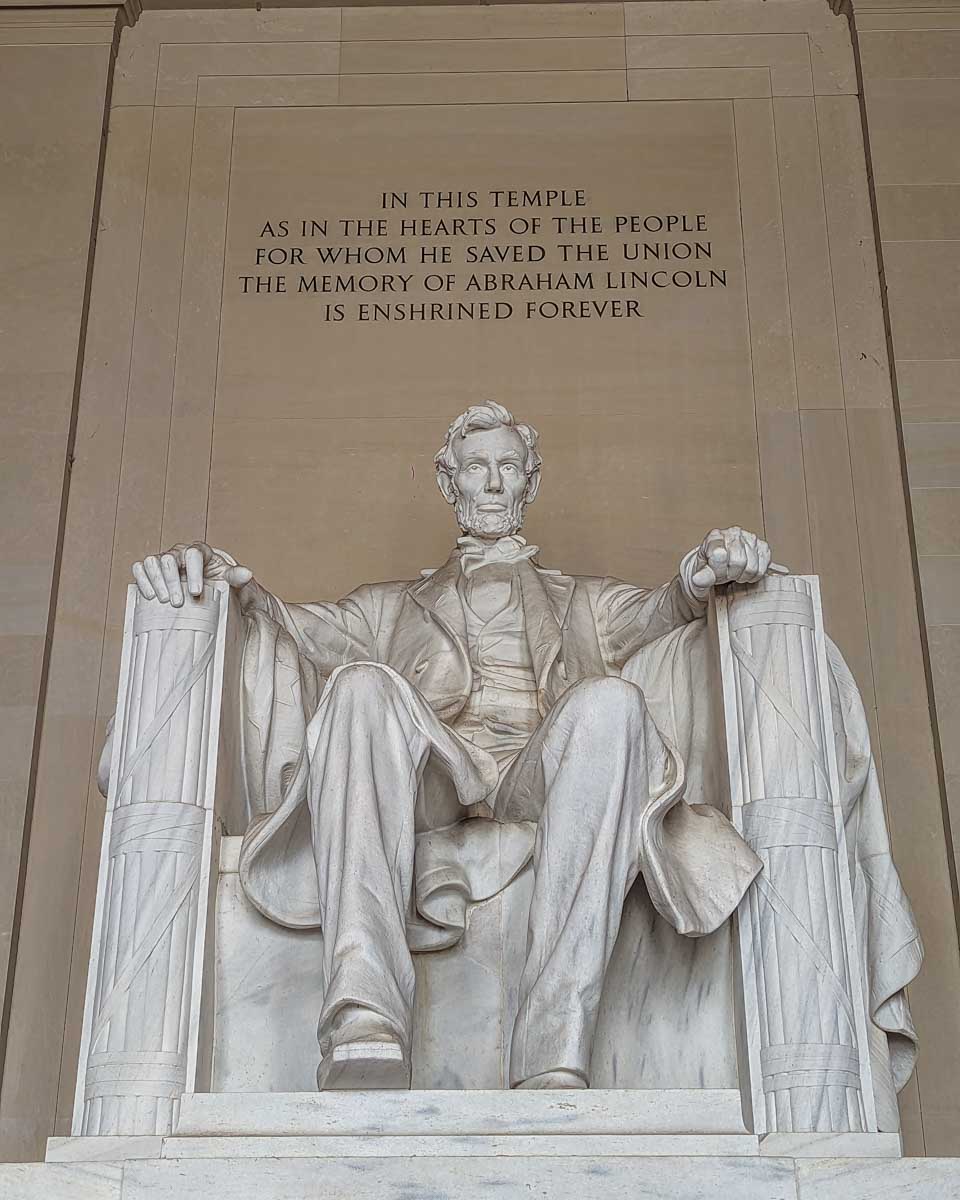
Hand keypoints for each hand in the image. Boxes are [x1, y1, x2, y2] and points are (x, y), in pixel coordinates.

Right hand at [131, 542, 252, 606]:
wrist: (205, 586)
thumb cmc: (216, 581)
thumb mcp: (229, 579)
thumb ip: (236, 576)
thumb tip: (247, 574)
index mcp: (199, 551)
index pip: (193, 554)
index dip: (193, 572)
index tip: (196, 592)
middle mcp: (178, 552)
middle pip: (169, 559)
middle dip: (172, 581)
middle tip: (178, 602)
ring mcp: (163, 560)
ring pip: (152, 562)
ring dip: (156, 581)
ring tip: (163, 601)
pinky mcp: (151, 569)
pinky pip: (140, 568)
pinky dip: (142, 580)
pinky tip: (149, 596)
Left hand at [690, 527, 778, 591]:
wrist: (717, 568)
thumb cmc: (708, 570)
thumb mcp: (699, 577)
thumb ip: (700, 578)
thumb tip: (698, 579)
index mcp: (714, 537)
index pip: (720, 554)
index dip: (718, 570)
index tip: (715, 573)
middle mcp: (733, 533)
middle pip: (739, 561)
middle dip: (731, 574)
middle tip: (725, 574)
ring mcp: (749, 538)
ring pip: (752, 567)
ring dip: (742, 576)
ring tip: (734, 573)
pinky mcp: (762, 547)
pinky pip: (763, 568)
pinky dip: (754, 575)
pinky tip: (744, 571)